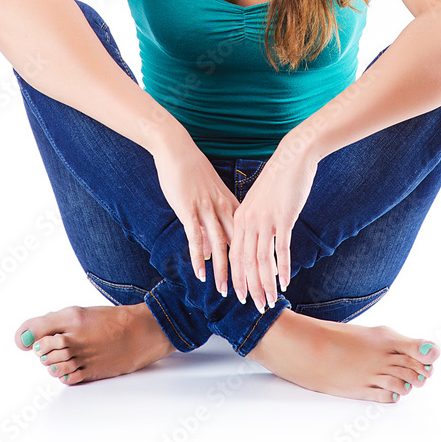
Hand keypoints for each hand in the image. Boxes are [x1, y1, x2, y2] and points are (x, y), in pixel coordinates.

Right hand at [152, 133, 239, 294]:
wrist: (178, 149)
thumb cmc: (192, 171)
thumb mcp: (207, 197)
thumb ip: (210, 223)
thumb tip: (208, 251)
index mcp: (231, 204)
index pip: (248, 237)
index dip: (255, 259)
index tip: (262, 278)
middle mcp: (223, 208)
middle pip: (238, 244)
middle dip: (246, 270)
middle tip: (252, 292)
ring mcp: (207, 209)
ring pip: (219, 245)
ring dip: (224, 271)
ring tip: (227, 292)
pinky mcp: (189, 209)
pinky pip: (195, 237)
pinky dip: (198, 257)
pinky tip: (201, 274)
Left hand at [228, 139, 317, 312]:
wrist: (293, 158)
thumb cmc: (277, 179)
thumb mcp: (258, 201)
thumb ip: (253, 220)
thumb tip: (252, 238)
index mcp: (240, 217)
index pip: (234, 254)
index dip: (236, 277)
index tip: (239, 295)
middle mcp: (248, 221)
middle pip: (245, 262)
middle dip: (249, 287)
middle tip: (254, 307)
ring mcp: (265, 221)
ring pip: (261, 261)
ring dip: (265, 285)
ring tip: (269, 302)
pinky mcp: (283, 219)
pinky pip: (281, 250)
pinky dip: (282, 269)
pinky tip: (285, 284)